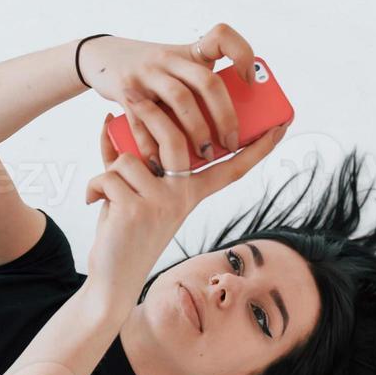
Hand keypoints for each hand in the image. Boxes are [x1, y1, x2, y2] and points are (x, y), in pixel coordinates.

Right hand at [79, 24, 257, 170]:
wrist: (101, 57)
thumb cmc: (150, 72)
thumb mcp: (176, 66)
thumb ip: (199, 86)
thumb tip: (234, 123)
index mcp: (189, 52)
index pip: (221, 37)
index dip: (242, 54)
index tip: (250, 82)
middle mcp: (169, 58)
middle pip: (206, 81)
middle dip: (224, 116)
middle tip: (231, 142)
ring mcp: (146, 72)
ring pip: (180, 100)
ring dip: (196, 131)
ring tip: (204, 154)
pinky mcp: (124, 90)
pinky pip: (144, 120)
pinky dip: (155, 145)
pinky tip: (165, 163)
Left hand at [83, 108, 288, 300]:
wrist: (113, 281)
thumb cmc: (124, 234)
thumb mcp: (132, 192)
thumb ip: (127, 157)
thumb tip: (110, 119)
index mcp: (192, 194)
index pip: (232, 167)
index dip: (257, 147)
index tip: (281, 126)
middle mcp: (184, 197)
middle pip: (176, 138)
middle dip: (150, 111)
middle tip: (130, 93)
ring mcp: (163, 203)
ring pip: (129, 160)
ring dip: (109, 175)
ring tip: (107, 198)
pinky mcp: (137, 208)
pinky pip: (109, 176)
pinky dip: (94, 188)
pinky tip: (95, 205)